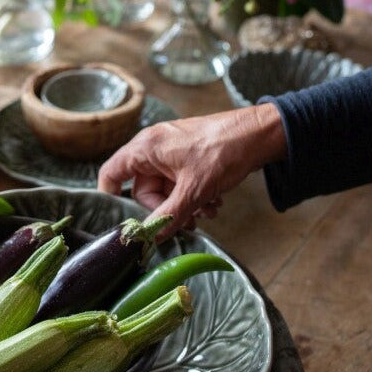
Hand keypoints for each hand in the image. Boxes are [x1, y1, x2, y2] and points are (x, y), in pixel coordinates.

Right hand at [97, 103, 286, 233]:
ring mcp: (170, 153)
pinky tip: (213, 203)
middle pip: (141, 189)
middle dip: (164, 209)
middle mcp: (153, 148)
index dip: (110, 197)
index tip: (123, 219)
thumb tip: (150, 237)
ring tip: (206, 211)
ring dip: (183, 206)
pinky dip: (193, 196)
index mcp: (145, 148)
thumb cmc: (225, 151)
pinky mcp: (186, 158)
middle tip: (186, 221)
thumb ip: (169, 216)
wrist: (261, 134)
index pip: (111, 173)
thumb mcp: (194, 190)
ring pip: (164, 190)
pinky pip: (178, 184)